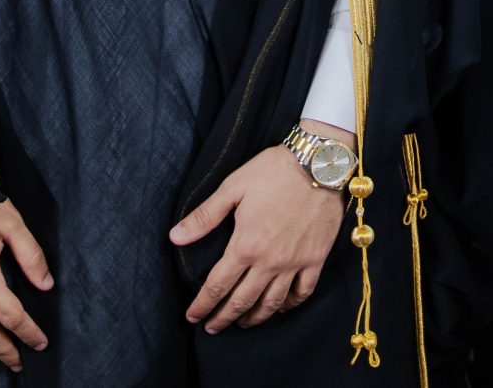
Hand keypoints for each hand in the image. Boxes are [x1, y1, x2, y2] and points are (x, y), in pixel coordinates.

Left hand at [169, 129, 347, 333]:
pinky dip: (290, 305)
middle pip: (242, 301)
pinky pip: (303, 292)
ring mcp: (295, 263)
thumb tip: (174, 237)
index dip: (203, 305)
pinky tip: (280, 307)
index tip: (192, 317)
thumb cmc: (272, 171)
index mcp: (245, 245)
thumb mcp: (233, 187)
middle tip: (212, 328)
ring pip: (272, 303)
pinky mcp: (315, 259)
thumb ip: (204, 216)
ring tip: (243, 324)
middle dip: (224, 318)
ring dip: (254, 318)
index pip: (217, 286)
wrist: (318, 164)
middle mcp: (269, 261)